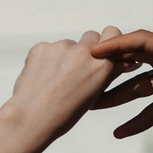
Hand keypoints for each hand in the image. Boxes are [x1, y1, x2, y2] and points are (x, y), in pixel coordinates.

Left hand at [0, 27, 152, 145]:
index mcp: (102, 65)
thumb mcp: (95, 94)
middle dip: (87, 49)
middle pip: (91, 37)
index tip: (104, 49)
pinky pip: (49, 48)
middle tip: (77, 69)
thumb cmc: (65, 114)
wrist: (33, 118)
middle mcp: (84, 52)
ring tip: (56, 81)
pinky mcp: (42, 47)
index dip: (108, 40)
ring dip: (65, 57)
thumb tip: (120, 60)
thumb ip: (106, 72)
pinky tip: (42, 78)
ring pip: (68, 45)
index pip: (112, 34)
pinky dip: (47, 60)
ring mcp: (62, 47)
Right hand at [87, 30, 152, 140]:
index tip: (94, 53)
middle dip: (108, 71)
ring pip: (137, 88)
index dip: (117, 46)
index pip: (141, 43)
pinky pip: (152, 111)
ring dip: (116, 97)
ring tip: (91, 107)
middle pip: (132, 64)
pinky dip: (137, 121)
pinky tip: (118, 132)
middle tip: (82, 79)